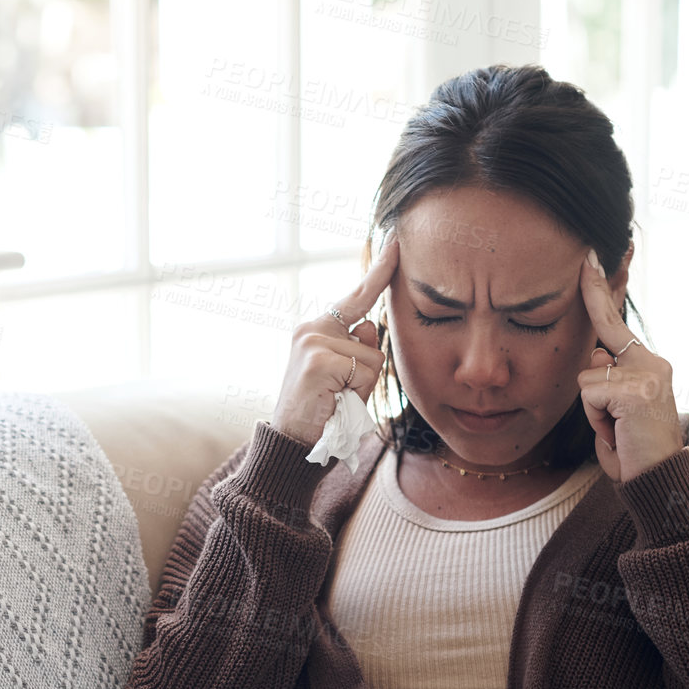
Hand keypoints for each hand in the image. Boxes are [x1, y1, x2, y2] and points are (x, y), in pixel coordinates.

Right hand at [270, 228, 397, 448]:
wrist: (291, 445)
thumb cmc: (320, 414)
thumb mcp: (344, 377)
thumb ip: (359, 348)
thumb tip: (371, 325)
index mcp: (316, 330)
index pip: (356, 297)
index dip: (380, 272)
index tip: (396, 244)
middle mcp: (311, 328)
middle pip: (373, 340)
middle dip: (366, 373)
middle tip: (337, 395)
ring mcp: (313, 342)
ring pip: (372, 358)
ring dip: (362, 386)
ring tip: (334, 400)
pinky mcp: (318, 360)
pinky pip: (365, 372)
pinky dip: (357, 393)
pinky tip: (332, 402)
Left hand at [576, 249, 683, 482]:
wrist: (660, 483)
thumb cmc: (633, 452)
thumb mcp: (614, 411)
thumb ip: (603, 380)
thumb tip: (595, 357)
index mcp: (649, 364)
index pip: (617, 324)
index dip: (601, 291)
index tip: (589, 258)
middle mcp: (653, 362)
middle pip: (595, 346)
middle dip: (591, 362)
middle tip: (604, 346)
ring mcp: (649, 373)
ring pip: (587, 378)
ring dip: (592, 412)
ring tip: (618, 431)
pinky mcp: (638, 389)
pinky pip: (590, 395)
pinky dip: (596, 420)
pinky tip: (619, 433)